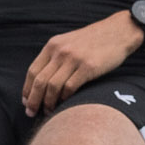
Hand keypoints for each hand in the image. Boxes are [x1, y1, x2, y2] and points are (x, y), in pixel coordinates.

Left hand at [21, 8, 144, 117]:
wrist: (118, 31)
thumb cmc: (94, 41)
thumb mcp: (69, 42)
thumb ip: (55, 57)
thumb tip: (42, 82)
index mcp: (53, 45)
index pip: (33, 71)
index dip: (27, 90)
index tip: (26, 103)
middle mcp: (60, 51)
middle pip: (40, 81)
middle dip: (33, 101)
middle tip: (31, 113)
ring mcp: (74, 59)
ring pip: (53, 86)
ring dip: (48, 103)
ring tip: (48, 111)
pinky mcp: (88, 67)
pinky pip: (70, 87)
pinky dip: (64, 99)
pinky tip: (64, 104)